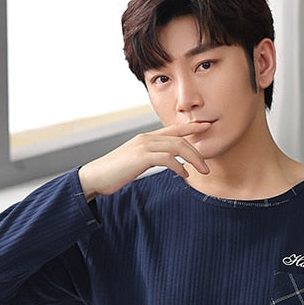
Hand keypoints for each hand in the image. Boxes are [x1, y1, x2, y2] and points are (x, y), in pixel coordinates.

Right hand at [78, 121, 211, 200]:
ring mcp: (144, 146)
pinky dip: (179, 167)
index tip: (207, 128)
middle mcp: (147, 138)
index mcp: (147, 138)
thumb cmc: (115, 172)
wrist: (96, 177)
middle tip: (207, 165)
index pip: (174, 129)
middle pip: (180, 138)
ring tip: (202, 171)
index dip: (192, 127)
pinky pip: (167, 158)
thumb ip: (151, 158)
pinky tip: (184, 176)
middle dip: (197, 150)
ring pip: (177, 146)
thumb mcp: (136, 161)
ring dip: (193, 159)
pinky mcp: (141, 157)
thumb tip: (165, 163)